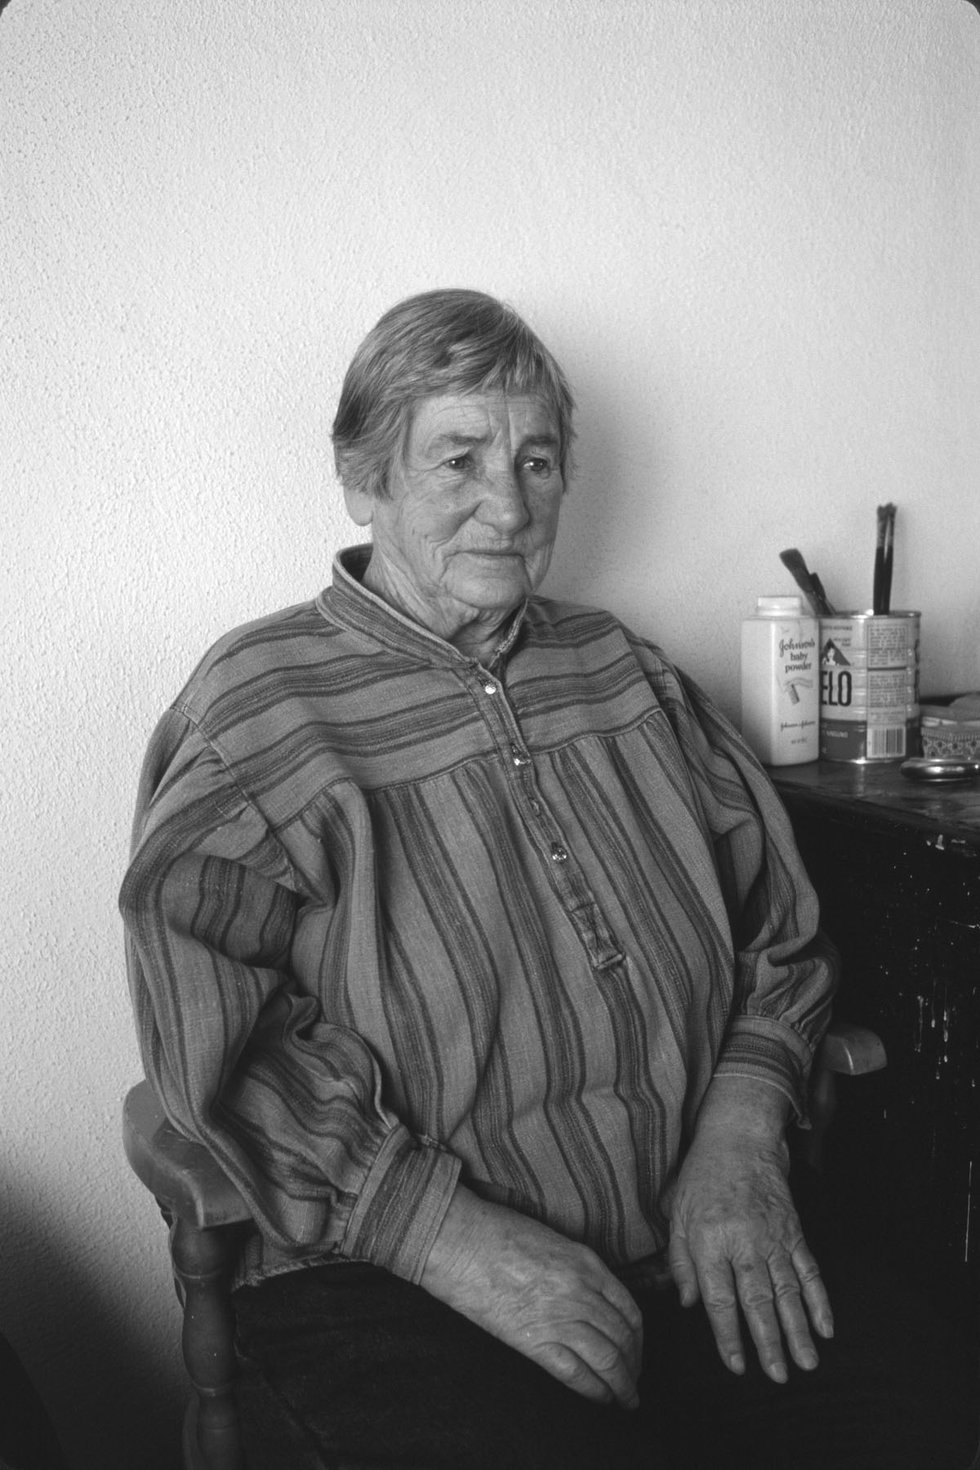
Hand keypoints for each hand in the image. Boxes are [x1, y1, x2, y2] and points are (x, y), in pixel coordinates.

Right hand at [421, 1184, 642, 1408]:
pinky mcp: (534, 1340)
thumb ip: (578, 1270)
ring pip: (608, 1359)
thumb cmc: (498, 1234)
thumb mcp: (553, 1242)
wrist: (460, 1241)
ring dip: (622, 1385)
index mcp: (587, 1263)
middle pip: (623, 1338)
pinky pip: (576, 1374)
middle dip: (634, 1365)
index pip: (629, 1309)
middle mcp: (581, 1291)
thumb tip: (593, 1301)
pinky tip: (602, 1400)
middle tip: (634, 1381)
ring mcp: (560, 1317)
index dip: (638, 1338)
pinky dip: (595, 1391)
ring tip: (625, 1399)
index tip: (636, 1351)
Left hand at [666, 1077, 833, 1383]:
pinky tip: (827, 1326)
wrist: (740, 1138)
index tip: (737, 1365)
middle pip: (758, 1302)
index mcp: (709, 1241)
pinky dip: (820, 1300)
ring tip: (807, 1363)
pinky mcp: (794, 1231)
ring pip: (788, 1292)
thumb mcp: (678, 1214)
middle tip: (779, 1377)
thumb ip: (680, 1262)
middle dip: (769, 1343)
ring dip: (799, 1331)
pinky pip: (809, 1271)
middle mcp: (743, 1242)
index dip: (729, 1336)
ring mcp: (773, 1237)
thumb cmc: (702, 1176)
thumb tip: (690, 1304)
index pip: (720, 1299)